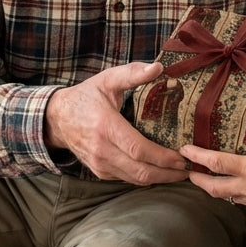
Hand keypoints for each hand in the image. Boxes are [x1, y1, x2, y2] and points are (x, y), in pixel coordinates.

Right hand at [46, 61, 189, 184]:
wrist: (57, 118)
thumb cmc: (86, 96)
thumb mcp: (107, 80)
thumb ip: (132, 73)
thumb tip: (159, 67)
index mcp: (106, 126)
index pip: (138, 149)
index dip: (163, 157)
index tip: (182, 156)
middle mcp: (101, 150)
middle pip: (141, 170)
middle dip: (168, 173)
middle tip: (188, 169)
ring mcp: (99, 164)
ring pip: (135, 179)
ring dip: (160, 178)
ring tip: (179, 172)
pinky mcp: (99, 172)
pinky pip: (126, 179)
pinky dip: (145, 178)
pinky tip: (160, 171)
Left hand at [180, 100, 245, 218]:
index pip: (217, 164)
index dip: (197, 156)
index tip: (184, 150)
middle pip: (213, 188)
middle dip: (197, 179)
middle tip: (186, 169)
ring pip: (225, 197)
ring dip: (212, 187)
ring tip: (205, 175)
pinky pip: (240, 202)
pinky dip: (230, 193)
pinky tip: (233, 184)